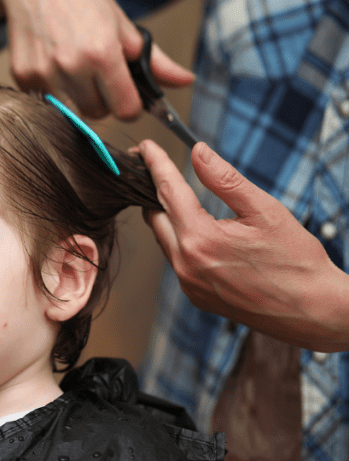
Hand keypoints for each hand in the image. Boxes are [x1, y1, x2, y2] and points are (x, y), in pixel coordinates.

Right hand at [0, 0, 193, 119]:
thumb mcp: (122, 23)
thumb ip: (153, 60)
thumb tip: (186, 81)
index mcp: (103, 52)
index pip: (126, 110)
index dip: (130, 104)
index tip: (126, 92)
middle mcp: (71, 65)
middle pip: (98, 113)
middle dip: (103, 99)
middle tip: (98, 72)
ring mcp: (43, 72)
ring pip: (70, 109)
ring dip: (77, 94)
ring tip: (73, 62)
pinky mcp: (21, 75)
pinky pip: (46, 98)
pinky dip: (52, 86)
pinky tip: (51, 59)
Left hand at [139, 139, 348, 349]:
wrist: (314, 312)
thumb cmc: (296, 261)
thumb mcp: (264, 211)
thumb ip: (226, 180)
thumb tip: (198, 152)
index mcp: (200, 240)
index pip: (167, 192)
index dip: (156, 165)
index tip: (146, 147)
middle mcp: (186, 265)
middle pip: (154, 216)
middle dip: (153, 189)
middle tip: (155, 167)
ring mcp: (188, 284)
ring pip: (163, 239)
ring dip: (167, 216)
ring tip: (177, 194)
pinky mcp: (196, 296)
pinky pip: (176, 260)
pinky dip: (179, 240)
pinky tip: (195, 230)